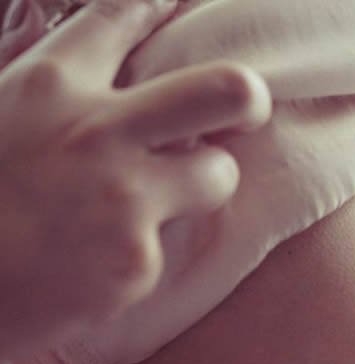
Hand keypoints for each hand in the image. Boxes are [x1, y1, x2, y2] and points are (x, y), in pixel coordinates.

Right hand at [0, 0, 271, 363]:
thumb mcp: (2, 112)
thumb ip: (57, 88)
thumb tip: (103, 80)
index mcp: (51, 84)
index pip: (125, 15)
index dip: (160, 6)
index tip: (180, 5)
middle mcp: (97, 133)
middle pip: (225, 90)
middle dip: (247, 97)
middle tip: (246, 109)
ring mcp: (125, 200)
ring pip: (219, 174)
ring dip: (203, 182)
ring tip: (159, 197)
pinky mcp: (137, 263)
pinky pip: (171, 242)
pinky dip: (145, 246)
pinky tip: (99, 257)